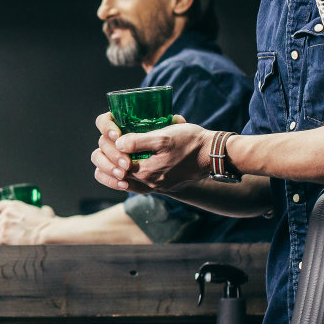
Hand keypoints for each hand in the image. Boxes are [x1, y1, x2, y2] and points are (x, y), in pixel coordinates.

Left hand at [0, 200, 56, 244]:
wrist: (48, 233)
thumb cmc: (48, 224)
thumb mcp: (44, 211)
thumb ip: (41, 209)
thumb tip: (44, 210)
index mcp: (14, 206)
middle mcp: (7, 214)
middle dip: (1, 228)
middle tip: (10, 233)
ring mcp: (4, 225)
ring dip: (0, 236)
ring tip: (9, 240)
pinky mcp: (3, 236)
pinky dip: (2, 245)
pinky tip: (10, 245)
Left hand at [92, 112, 211, 191]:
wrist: (214, 154)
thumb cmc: (190, 141)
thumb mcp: (164, 136)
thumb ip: (138, 141)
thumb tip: (118, 144)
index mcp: (147, 173)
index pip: (117, 167)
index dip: (110, 152)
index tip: (111, 138)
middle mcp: (151, 184)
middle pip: (120, 178)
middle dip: (111, 163)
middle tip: (109, 148)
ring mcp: (158, 187)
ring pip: (129, 185)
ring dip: (117, 174)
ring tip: (113, 162)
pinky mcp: (165, 185)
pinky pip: (142, 187)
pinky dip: (131, 179)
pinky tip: (129, 171)